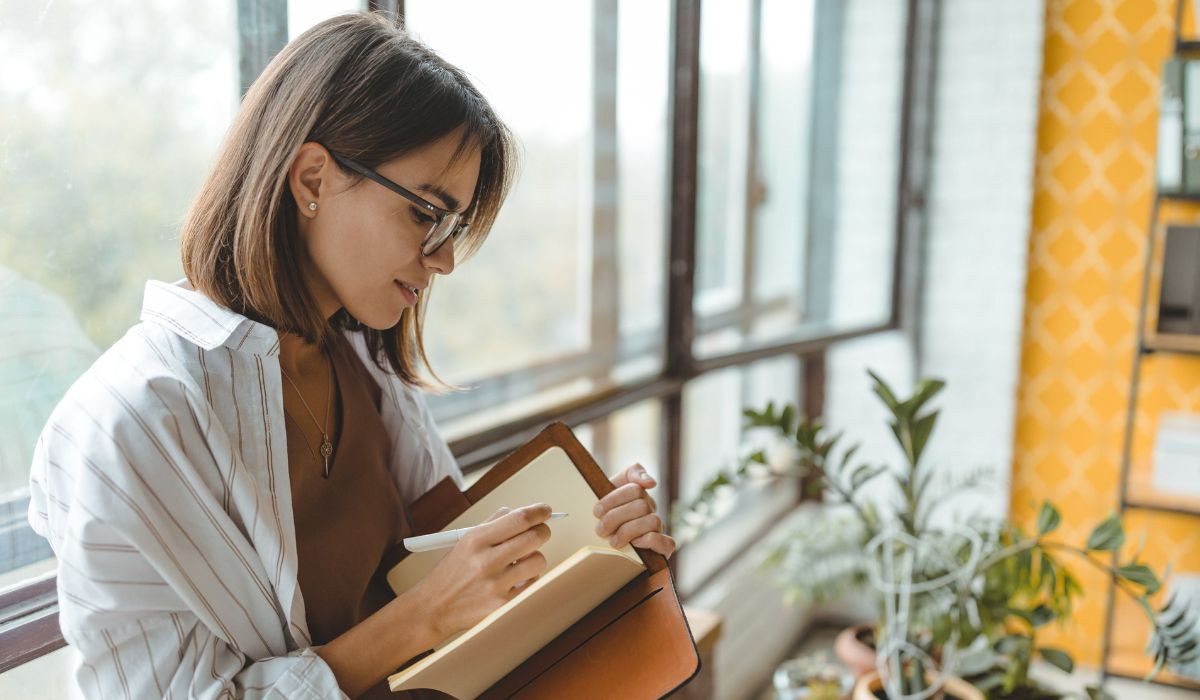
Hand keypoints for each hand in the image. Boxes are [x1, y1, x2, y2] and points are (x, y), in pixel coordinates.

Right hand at [413, 504, 552, 641]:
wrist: (434, 608)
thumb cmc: (453, 572)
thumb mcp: (465, 540)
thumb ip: (494, 523)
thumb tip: (525, 512)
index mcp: (476, 540)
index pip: (519, 519)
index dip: (539, 512)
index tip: (545, 511)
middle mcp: (486, 561)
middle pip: (535, 537)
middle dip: (542, 532)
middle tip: (539, 533)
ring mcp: (496, 585)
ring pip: (539, 560)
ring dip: (534, 557)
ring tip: (521, 561)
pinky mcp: (503, 605)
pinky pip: (533, 583)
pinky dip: (529, 578)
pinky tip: (515, 578)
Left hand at [594, 463, 675, 557]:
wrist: (601, 549)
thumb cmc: (605, 520)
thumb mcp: (606, 495)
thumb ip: (628, 476)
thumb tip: (651, 482)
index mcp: (638, 494)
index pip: (634, 488)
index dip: (614, 499)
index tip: (597, 511)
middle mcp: (650, 508)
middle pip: (641, 505)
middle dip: (616, 517)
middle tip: (600, 529)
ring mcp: (658, 527)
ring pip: (652, 521)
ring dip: (629, 531)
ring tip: (613, 541)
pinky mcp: (664, 547)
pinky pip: (666, 542)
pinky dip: (648, 541)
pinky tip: (634, 544)